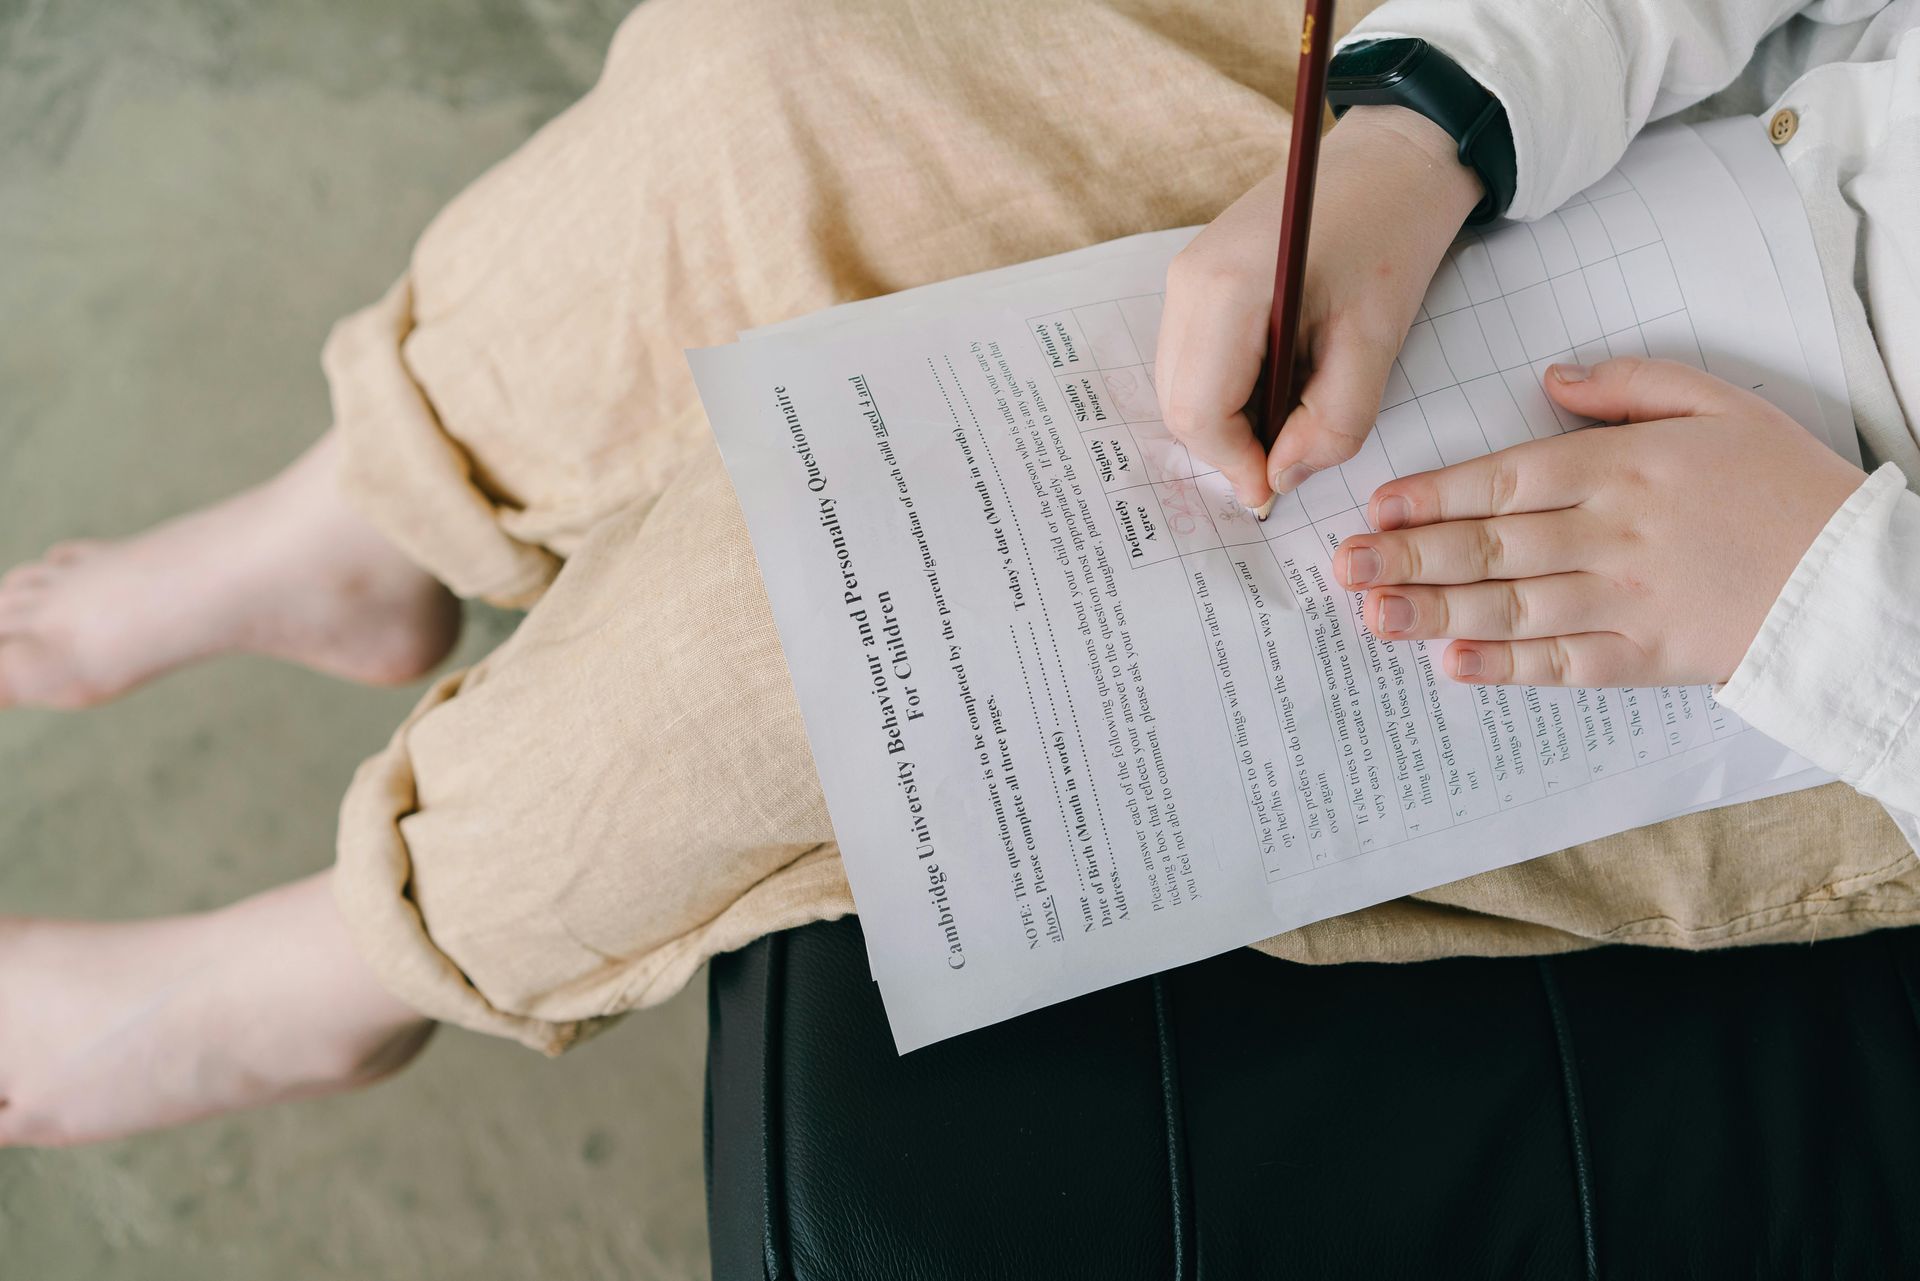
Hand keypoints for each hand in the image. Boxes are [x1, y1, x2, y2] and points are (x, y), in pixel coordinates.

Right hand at [1155, 105, 1482, 512]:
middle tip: (1292, 452)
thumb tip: (1281, 477)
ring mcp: (1182, 277)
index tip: (1278, 489)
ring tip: (1294, 408)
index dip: (1236, 465)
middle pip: (1179, 407)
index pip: (1199, 414)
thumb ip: (1333, 423)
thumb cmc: (1392, 236)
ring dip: (1230, 419)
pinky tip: (1280, 378)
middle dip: (1230, 447)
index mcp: (1226, 290)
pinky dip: (1228, 390)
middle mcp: (1186, 282)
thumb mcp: (1376, 341)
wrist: (1394, 158)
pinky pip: (1192, 361)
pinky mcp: (1193, 279)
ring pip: (1180, 388)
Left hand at [1332, 357, 1865, 686]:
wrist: (1857, 577)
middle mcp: (1612, 535)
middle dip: (1409, 555)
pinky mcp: (1644, 658)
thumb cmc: (1786, 483)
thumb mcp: (1718, 402)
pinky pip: (1562, 665)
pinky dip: (1504, 667)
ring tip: (1371, 612)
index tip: (1377, 505)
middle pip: (1492, 546)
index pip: (1506, 480)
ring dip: (1433, 610)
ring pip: (1510, 606)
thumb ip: (1629, 385)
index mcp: (1623, 468)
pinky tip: (1450, 663)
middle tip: (1343, 564)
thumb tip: (1550, 379)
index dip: (1435, 495)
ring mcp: (1626, 601)